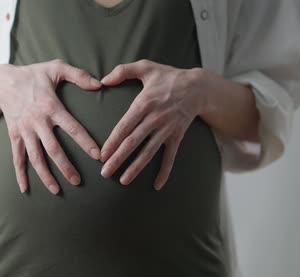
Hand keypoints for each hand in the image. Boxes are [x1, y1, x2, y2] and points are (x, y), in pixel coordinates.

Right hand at [0, 59, 102, 194]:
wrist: (2, 82)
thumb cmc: (33, 75)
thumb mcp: (56, 67)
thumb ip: (78, 75)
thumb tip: (99, 84)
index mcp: (51, 106)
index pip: (71, 127)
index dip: (84, 141)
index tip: (97, 155)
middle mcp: (37, 121)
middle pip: (53, 149)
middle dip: (66, 166)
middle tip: (78, 181)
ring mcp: (24, 131)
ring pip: (35, 157)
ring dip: (45, 175)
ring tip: (57, 190)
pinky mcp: (14, 136)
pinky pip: (17, 158)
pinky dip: (20, 174)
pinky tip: (25, 189)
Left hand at [98, 59, 210, 190]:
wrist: (198, 87)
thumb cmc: (168, 77)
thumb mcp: (146, 67)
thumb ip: (123, 70)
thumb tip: (102, 80)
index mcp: (144, 103)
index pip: (124, 126)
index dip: (112, 142)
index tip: (102, 155)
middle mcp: (154, 119)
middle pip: (133, 142)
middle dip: (118, 159)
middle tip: (105, 173)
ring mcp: (166, 129)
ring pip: (148, 152)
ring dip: (136, 168)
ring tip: (123, 181)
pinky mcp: (177, 136)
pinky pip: (170, 157)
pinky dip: (164, 171)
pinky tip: (157, 185)